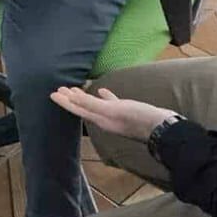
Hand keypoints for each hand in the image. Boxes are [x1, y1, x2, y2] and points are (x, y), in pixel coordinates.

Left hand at [51, 86, 178, 141]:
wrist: (164, 128)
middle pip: (83, 108)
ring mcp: (116, 117)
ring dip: (85, 97)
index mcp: (100, 119)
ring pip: (95, 105)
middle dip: (71, 99)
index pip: (77, 109)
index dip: (64, 102)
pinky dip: (104, 97)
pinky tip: (102, 90)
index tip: (52, 93)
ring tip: (75, 88)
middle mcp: (105, 120)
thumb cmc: (138, 118)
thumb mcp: (113, 110)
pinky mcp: (127, 113)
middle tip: (60, 88)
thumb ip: (93, 104)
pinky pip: (111, 104)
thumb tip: (72, 99)